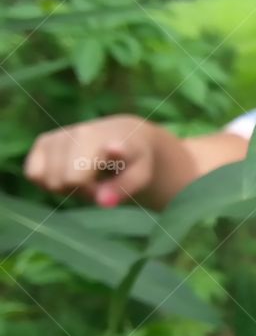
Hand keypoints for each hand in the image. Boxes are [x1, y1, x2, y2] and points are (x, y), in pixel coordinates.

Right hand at [25, 115, 158, 206]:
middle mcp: (76, 133)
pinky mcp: (42, 142)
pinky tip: (69, 173)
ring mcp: (56, 136)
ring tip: (87, 177)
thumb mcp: (141, 175)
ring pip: (47, 181)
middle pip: (61, 183)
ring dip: (66, 187)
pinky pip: (33, 174)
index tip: (104, 174)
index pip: (78, 176)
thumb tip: (103, 201)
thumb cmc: (134, 160)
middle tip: (101, 184)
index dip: (85, 185)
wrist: (125, 135)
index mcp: (101, 140)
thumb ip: (124, 188)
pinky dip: (49, 181)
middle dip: (81, 192)